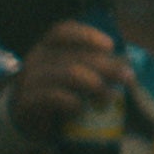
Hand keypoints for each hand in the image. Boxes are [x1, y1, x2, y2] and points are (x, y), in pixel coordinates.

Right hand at [7, 21, 130, 141]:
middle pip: (75, 55)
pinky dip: (73, 102)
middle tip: (128, 78)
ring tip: (109, 98)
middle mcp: (37, 58)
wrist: (26, 121)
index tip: (110, 46)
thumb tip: (126, 65)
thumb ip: (92, 66)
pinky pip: (54, 96)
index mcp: (47, 46)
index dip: (87, 35)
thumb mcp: (73, 74)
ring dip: (96, 84)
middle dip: (107, 66)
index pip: (63, 31)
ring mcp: (29, 79)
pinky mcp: (26, 102)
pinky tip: (81, 109)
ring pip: (69, 73)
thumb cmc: (56, 92)